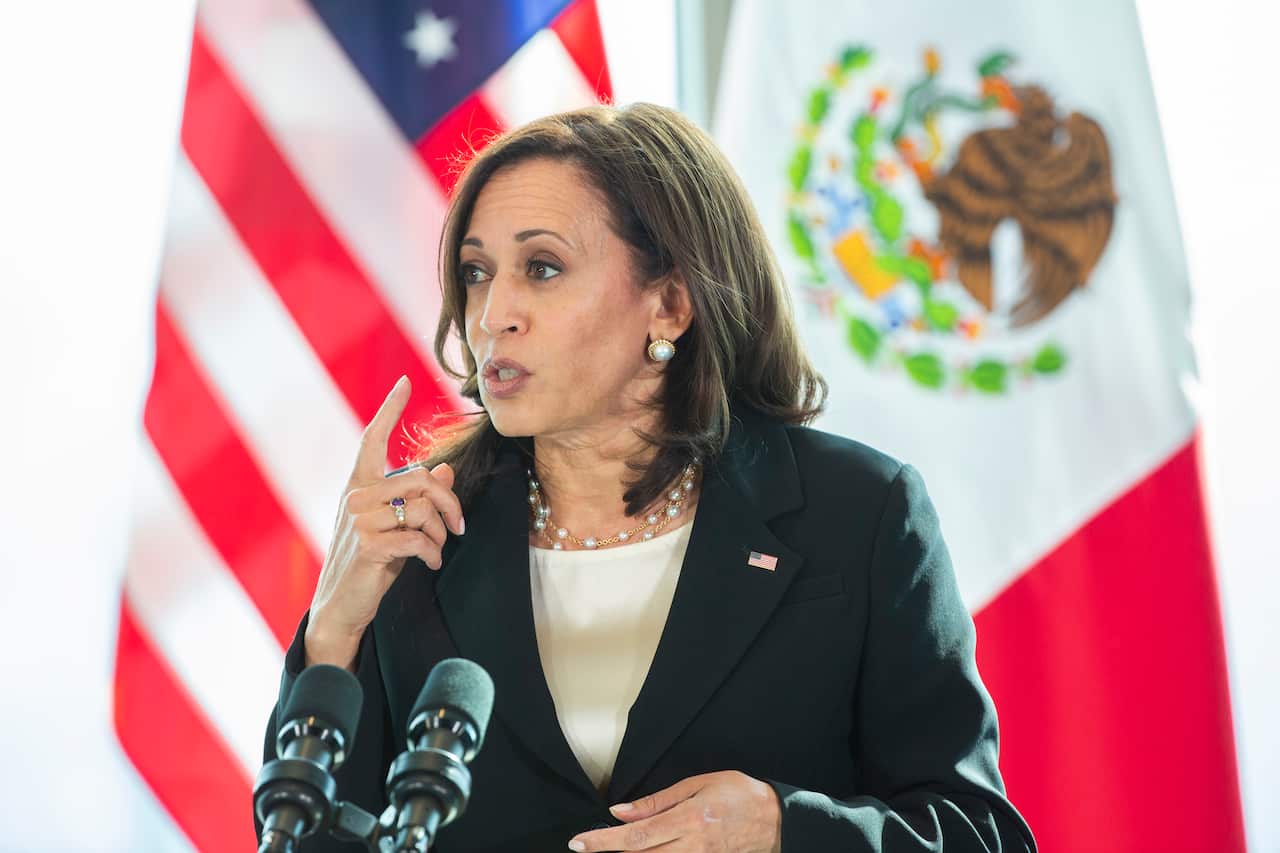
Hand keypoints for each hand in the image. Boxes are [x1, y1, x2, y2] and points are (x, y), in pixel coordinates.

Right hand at [305, 376, 465, 666]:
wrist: (341, 605)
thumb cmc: (370, 562)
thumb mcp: (395, 525)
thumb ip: (417, 498)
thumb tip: (447, 470)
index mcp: (359, 485)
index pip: (372, 438)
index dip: (389, 409)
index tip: (404, 381)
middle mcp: (356, 496)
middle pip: (422, 477)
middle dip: (451, 503)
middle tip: (460, 527)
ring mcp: (360, 520)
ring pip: (424, 508)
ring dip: (441, 533)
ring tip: (436, 549)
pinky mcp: (368, 546)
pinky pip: (419, 538)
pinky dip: (433, 553)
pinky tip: (428, 564)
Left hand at [568, 771, 781, 851]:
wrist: (777, 819)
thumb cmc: (739, 794)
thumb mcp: (698, 784)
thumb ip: (657, 801)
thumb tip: (622, 812)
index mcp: (687, 819)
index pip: (635, 836)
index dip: (603, 842)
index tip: (579, 844)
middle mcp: (692, 846)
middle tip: (586, 847)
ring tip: (613, 849)